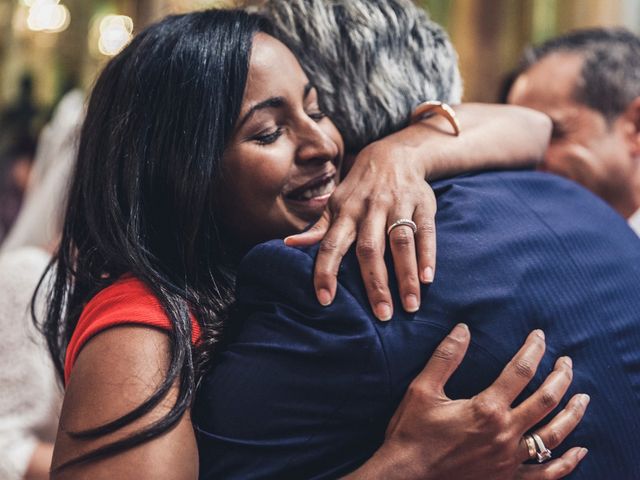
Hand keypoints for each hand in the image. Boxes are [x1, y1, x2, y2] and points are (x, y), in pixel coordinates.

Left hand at [285, 140, 434, 320]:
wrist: (393, 154)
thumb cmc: (359, 189)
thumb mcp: (336, 204)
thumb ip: (318, 227)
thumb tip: (289, 245)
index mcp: (345, 213)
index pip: (331, 244)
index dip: (325, 271)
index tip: (324, 300)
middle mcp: (370, 209)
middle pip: (370, 249)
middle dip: (375, 284)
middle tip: (382, 316)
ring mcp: (397, 205)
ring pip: (400, 243)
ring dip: (406, 276)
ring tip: (411, 306)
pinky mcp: (423, 204)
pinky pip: (425, 232)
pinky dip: (427, 255)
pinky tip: (428, 279)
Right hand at [355, 325, 588, 479]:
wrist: (406, 476)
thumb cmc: (411, 432)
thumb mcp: (421, 389)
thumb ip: (445, 357)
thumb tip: (463, 329)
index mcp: (486, 408)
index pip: (520, 371)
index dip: (533, 350)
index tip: (539, 336)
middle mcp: (504, 433)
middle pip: (545, 400)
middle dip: (560, 377)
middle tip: (567, 362)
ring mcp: (509, 460)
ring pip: (553, 435)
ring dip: (572, 414)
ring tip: (583, 397)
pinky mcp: (507, 479)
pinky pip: (546, 474)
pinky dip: (566, 463)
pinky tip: (579, 452)